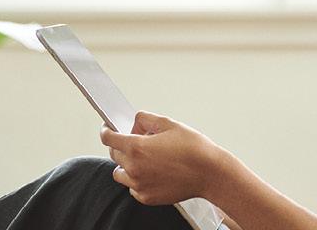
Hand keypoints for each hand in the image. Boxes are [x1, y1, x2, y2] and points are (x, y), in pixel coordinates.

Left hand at [98, 111, 239, 205]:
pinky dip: (136, 179)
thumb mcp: (169, 124)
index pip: (108, 138)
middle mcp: (134, 168)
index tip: (108, 129)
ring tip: (145, 159)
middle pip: (114, 154)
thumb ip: (146, 119)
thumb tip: (135, 122)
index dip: (106, 130)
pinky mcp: (146, 197)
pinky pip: (132, 187)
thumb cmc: (194, 149)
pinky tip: (152, 172)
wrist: (210, 174)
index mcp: (137, 147)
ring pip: (120, 173)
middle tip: (137, 141)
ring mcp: (139, 185)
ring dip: (126, 164)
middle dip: (121, 145)